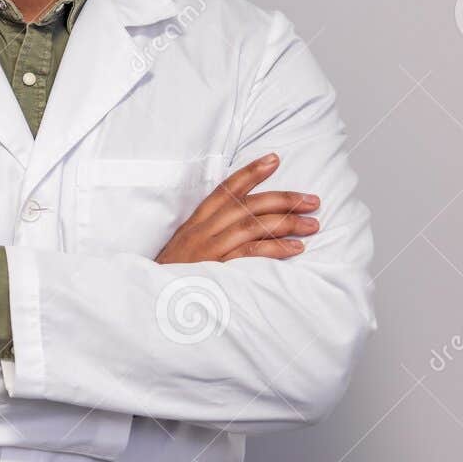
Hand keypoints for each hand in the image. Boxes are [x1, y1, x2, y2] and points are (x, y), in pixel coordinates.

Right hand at [155, 153, 320, 263]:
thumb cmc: (173, 277)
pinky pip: (250, 253)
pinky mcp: (216, 269)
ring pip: (252, 225)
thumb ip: (210, 233)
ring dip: (287, 222)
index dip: (250, 173)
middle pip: (247, 205)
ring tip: (312, 224)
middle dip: (283, 199)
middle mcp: (202, 231)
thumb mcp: (186, 248)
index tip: (274, 159)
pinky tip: (296, 248)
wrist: (150, 302)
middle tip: (312, 200)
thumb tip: (246, 224)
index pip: (226, 190)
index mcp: (196, 222)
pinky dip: (276, 248)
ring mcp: (208, 249)